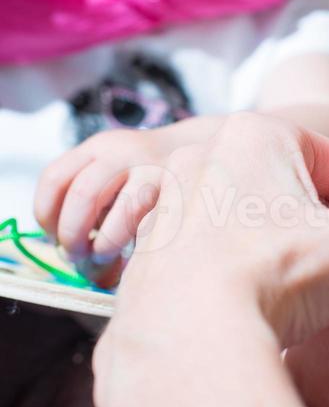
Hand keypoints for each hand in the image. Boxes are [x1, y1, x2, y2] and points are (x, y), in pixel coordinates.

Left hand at [33, 114, 225, 268]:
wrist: (204, 148)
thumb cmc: (148, 173)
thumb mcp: (113, 168)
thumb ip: (88, 195)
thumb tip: (62, 245)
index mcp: (98, 147)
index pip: (54, 178)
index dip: (46, 214)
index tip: (53, 235)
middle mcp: (123, 153)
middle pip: (82, 195)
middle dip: (72, 235)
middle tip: (75, 254)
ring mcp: (154, 172)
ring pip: (119, 216)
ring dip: (103, 248)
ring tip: (104, 259)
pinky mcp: (179, 194)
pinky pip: (149, 230)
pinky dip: (134, 250)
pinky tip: (131, 255)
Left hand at [92, 113, 328, 406]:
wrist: (190, 345)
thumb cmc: (279, 277)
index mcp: (258, 133)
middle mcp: (203, 155)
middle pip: (286, 187)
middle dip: (315, 222)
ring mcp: (168, 203)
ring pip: (243, 220)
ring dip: (271, 247)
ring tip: (291, 294)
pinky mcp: (146, 252)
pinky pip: (204, 256)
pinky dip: (229, 275)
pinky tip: (248, 309)